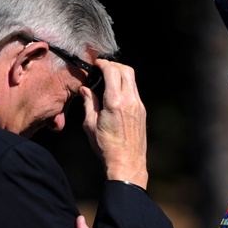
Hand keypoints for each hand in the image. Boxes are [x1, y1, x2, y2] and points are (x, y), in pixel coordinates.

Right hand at [80, 60, 147, 186]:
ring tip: (108, 79)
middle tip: (102, 68)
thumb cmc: (107, 147)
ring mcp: (138, 105)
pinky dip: (125, 85)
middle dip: (114, 65)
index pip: (112, 71)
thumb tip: (85, 89)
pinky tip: (116, 93)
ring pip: (132, 80)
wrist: (127, 163)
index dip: (103, 63)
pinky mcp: (142, 111)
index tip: (96, 64)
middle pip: (126, 70)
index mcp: (115, 102)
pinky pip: (134, 91)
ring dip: (121, 74)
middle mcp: (130, 100)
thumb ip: (89, 103)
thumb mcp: (90, 125)